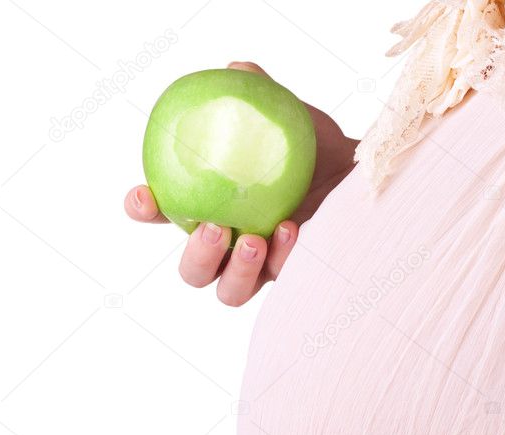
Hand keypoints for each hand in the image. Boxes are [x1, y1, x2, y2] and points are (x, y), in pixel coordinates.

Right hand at [124, 61, 358, 306]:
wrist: (361, 174)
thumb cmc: (314, 147)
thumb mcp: (288, 116)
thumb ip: (259, 95)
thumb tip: (238, 71)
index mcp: (207, 203)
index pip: (161, 211)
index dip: (142, 209)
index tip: (143, 196)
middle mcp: (228, 241)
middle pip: (192, 270)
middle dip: (196, 256)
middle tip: (214, 228)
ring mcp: (259, 266)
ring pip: (229, 292)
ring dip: (235, 272)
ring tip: (254, 240)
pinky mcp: (292, 276)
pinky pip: (279, 279)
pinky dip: (281, 257)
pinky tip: (292, 229)